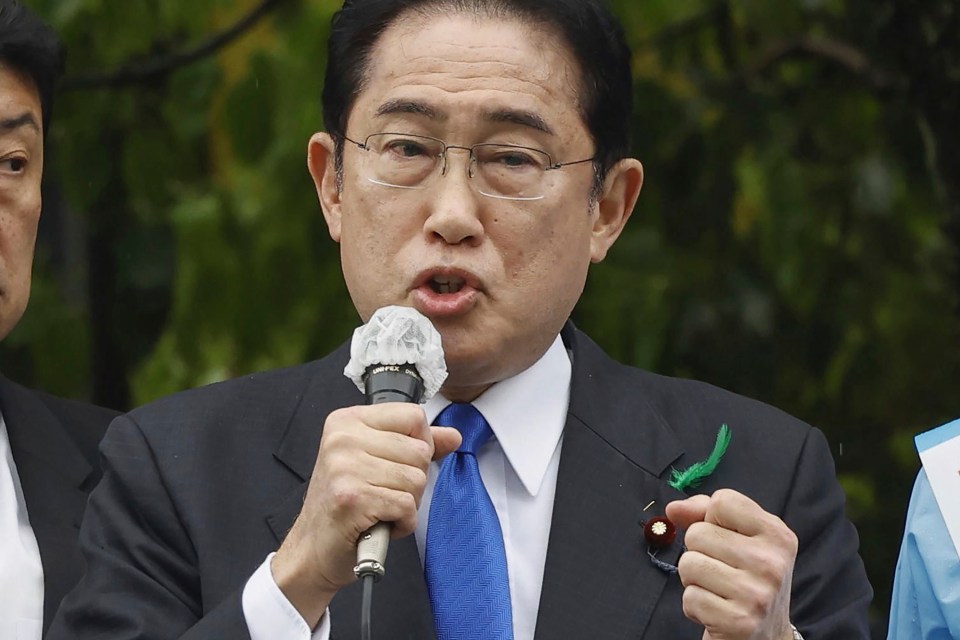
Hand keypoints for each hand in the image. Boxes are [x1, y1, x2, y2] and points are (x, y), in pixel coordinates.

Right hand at [271, 403, 460, 626]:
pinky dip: (402, 522)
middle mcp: (342, 438)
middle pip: (420, 450)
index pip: (413, 415)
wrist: (313, 549)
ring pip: (417, 480)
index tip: (398, 463)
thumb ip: (414, 444)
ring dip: (407, 504)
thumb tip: (453, 436)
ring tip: (379, 508)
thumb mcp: (376, 461)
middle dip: (413, 480)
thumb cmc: (344, 505)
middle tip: (382, 492)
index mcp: (347, 421)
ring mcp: (344, 467)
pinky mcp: (352, 497)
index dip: (420, 444)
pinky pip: (407, 506)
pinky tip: (380, 524)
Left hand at [666, 489, 797, 639]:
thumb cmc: (747, 579)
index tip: (723, 537)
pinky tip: (715, 610)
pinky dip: (694, 606)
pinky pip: (690, 597)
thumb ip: (705, 513)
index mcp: (777, 535)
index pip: (722, 502)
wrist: (765, 636)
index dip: (710, 518)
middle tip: (721, 571)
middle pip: (698, 533)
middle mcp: (772, 562)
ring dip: (694, 579)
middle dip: (699, 552)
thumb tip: (673, 509)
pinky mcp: (739, 621)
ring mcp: (757, 593)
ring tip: (717, 590)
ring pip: (688, 563)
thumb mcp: (739, 539)